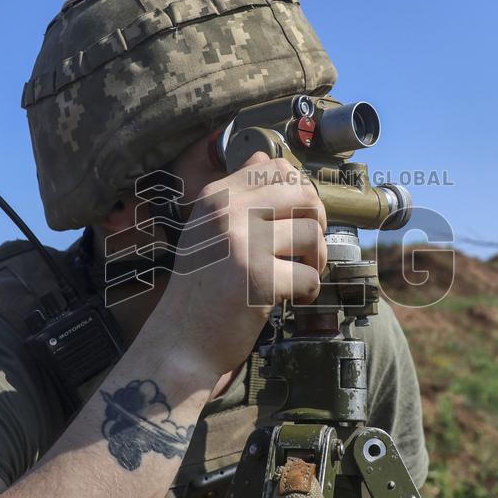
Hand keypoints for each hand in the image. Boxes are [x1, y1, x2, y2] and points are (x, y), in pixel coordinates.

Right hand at [157, 152, 326, 374]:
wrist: (181, 341)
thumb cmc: (200, 288)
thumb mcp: (206, 230)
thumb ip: (237, 195)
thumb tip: (265, 156)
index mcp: (216, 196)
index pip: (276, 168)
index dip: (298, 192)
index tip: (294, 219)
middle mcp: (228, 213)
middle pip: (302, 193)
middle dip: (316, 220)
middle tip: (306, 247)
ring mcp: (244, 244)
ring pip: (313, 232)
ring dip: (316, 258)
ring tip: (300, 273)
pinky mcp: (261, 279)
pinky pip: (309, 275)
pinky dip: (308, 291)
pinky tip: (292, 299)